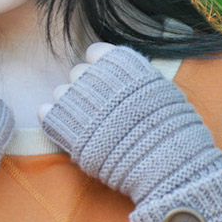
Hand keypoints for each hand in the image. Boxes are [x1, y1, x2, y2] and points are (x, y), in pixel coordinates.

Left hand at [39, 43, 221, 221]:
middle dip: (86, 89)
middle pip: (79, 73)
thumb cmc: (174, 133)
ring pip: (62, 93)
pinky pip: (47, 113)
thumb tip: (122, 77)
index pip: (97, 53)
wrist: (167, 168)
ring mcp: (82, 103)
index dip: (100, 68)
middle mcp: (100, 79)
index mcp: (125, 67)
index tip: (106, 83)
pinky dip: (52, 118)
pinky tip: (64, 128)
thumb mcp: (164, 95)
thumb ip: (138, 81)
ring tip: (86, 124)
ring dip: (70, 106)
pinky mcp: (69, 130)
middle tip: (98, 109)